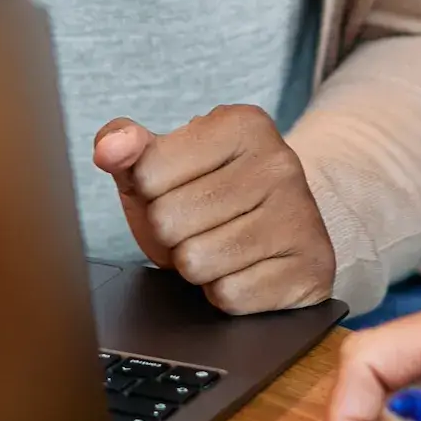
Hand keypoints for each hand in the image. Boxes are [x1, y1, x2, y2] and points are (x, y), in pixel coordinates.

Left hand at [92, 105, 336, 312]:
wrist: (280, 226)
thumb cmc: (210, 192)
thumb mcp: (162, 164)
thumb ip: (123, 144)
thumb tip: (109, 148)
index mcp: (242, 124)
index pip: (149, 171)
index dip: (150, 193)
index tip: (180, 188)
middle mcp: (281, 163)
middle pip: (170, 220)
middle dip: (172, 234)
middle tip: (199, 225)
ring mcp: (301, 216)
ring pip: (198, 262)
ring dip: (196, 265)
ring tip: (220, 246)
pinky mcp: (311, 268)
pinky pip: (230, 296)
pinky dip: (225, 292)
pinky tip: (243, 269)